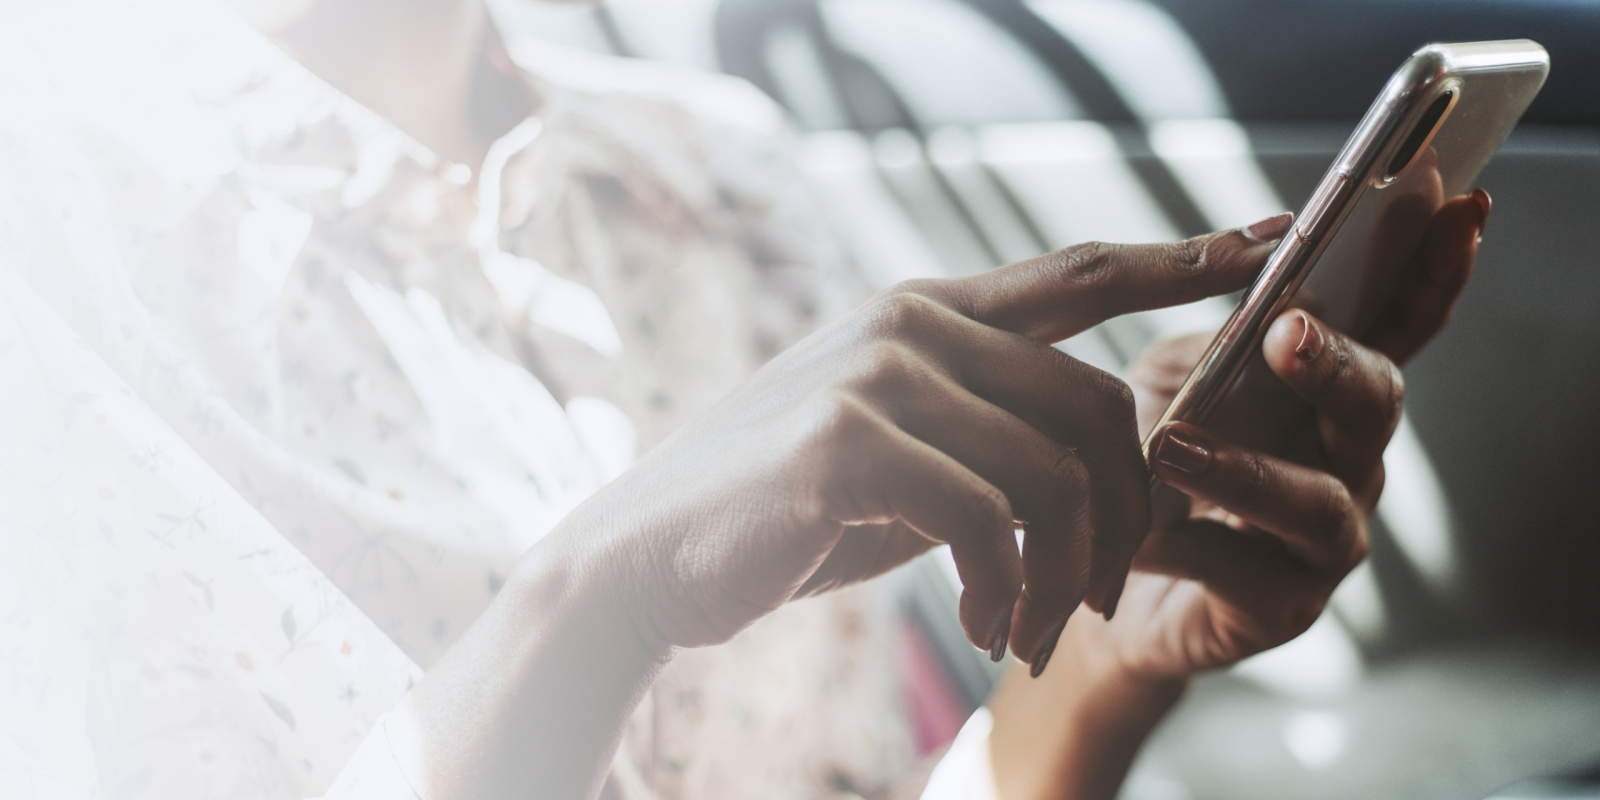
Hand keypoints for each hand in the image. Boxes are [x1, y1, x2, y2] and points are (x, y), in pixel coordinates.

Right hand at [535, 225, 1286, 670]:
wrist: (649, 557)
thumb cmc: (783, 515)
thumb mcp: (898, 456)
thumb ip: (982, 431)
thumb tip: (1093, 461)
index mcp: (924, 314)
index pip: (1077, 275)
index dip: (1181, 259)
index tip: (1270, 247)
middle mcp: (908, 324)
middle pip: (1097, 402)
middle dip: (1126, 515)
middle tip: (1097, 599)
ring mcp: (875, 374)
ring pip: (1053, 471)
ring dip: (1064, 575)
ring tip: (1029, 631)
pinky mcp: (844, 441)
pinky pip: (987, 519)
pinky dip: (1006, 590)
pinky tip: (982, 627)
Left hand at [1103, 188, 1488, 680]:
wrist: (1100, 572)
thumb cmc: (1149, 462)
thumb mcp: (1174, 377)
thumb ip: (1218, 332)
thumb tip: (1257, 254)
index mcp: (1330, 389)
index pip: (1398, 323)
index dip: (1433, 270)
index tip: (1458, 208)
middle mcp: (1347, 457)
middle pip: (1376, 403)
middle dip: (1337, 364)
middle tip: (1287, 332)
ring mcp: (1326, 536)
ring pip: (1316, 501)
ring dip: (1248, 470)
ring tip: (1172, 448)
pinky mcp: (1284, 604)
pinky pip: (1247, 573)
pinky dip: (1188, 545)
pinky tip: (1139, 533)